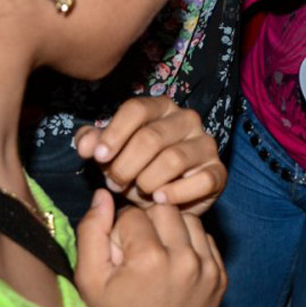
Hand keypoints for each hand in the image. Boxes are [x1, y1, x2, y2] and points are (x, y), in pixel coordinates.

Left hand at [76, 96, 225, 214]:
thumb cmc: (136, 167)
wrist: (164, 197)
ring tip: (136, 192)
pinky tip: (159, 200)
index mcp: (160, 107)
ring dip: (147, 181)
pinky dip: (176, 193)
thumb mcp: (111, 153)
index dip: (115, 133)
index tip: (98, 157)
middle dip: (126, 165)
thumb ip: (94, 143)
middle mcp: (187, 119)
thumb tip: (87, 145)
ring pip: (173, 159)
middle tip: (114, 183)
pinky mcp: (218, 171)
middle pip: (151, 137)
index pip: (136, 109)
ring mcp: (205, 144)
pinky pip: (200, 181)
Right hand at [77, 190, 225, 306]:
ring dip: (171, 230)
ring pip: (189, 219)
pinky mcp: (220, 278)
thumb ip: (91, 231)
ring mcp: (207, 269)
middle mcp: (184, 259)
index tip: (119, 254)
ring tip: (156, 257)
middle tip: (137, 253)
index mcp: (149, 258)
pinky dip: (190, 246)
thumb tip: (103, 194)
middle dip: (147, 224)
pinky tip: (174, 266)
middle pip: (164, 209)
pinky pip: (206, 240)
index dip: (120, 231)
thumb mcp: (90, 280)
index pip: (133, 213)